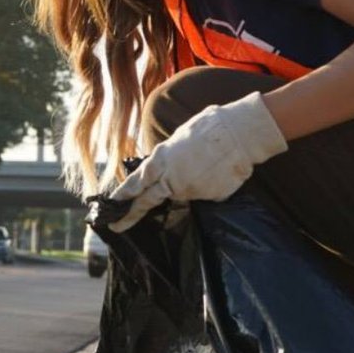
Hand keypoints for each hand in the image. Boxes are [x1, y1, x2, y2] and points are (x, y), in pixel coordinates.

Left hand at [108, 91, 287, 230]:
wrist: (241, 133)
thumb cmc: (211, 126)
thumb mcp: (180, 136)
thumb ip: (169, 156)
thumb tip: (167, 166)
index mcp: (161, 160)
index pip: (136, 182)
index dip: (123, 194)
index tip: (112, 203)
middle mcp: (172, 180)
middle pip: (148, 201)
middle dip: (131, 216)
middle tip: (117, 226)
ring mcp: (191, 191)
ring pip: (185, 193)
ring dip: (190, 182)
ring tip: (206, 163)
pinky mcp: (210, 198)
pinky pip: (207, 194)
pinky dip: (211, 184)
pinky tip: (220, 170)